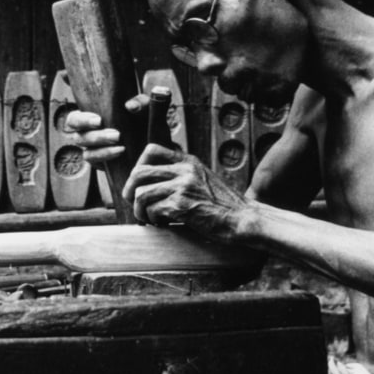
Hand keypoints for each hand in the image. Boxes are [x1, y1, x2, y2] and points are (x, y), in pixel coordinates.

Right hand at [65, 94, 148, 164]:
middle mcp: (87, 135)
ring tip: (120, 144)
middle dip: (94, 134)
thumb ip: (140, 102)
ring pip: (87, 152)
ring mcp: (92, 151)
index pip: (74, 119)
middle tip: (112, 131)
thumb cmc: (143, 119)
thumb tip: (130, 106)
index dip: (81, 120)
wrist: (152, 142)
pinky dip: (106, 156)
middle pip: (77, 136)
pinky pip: (95, 162)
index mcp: (89, 118)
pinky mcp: (100, 163)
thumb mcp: (145, 108)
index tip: (99, 120)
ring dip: (101, 148)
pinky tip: (120, 152)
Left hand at [126, 145, 249, 242]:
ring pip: (141, 194)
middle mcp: (184, 170)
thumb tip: (152, 181)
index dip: (138, 166)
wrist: (243, 219)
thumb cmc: (223, 204)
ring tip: (149, 219)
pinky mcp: (182, 206)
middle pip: (139, 172)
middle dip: (131, 191)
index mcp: (188, 161)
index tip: (139, 183)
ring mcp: (183, 187)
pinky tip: (162, 224)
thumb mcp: (203, 178)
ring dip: (139, 210)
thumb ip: (182, 174)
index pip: (151, 150)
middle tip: (135, 203)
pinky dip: (153, 220)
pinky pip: (152, 210)